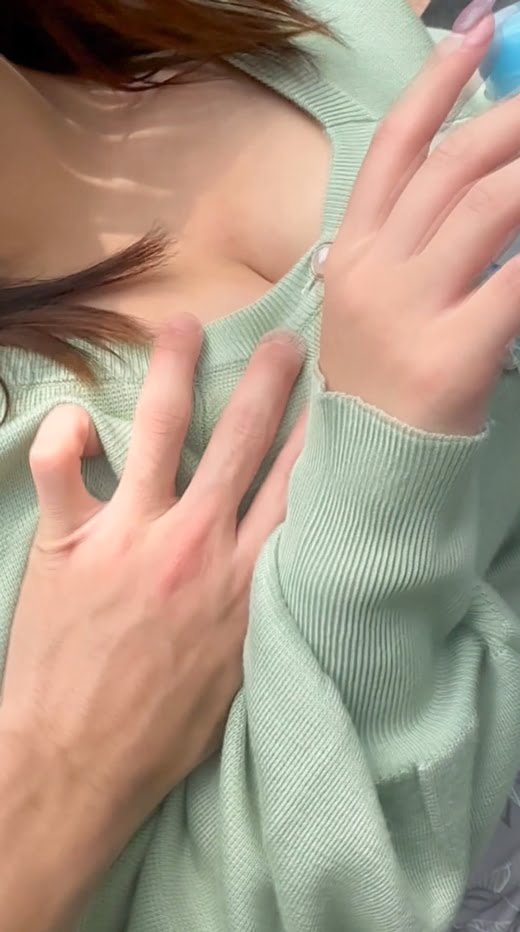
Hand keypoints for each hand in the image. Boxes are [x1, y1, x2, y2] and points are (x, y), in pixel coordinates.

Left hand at [2, 314, 304, 842]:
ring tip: (181, 329)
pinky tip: (79, 419)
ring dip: (175, 370)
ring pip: (161, 429)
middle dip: (268, 383)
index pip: (293, 486)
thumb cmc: (164, 727)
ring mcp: (130, 537)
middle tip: (283, 343)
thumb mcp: (240, 669)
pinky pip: (61, 468)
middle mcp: (195, 545)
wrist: (82, 763)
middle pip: (242, 441)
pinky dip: (67, 436)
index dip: (316, 434)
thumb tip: (280, 558)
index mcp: (244, 579)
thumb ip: (261, 602)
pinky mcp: (69, 544)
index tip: (331, 397)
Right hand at [321, 15, 519, 434]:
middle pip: (452, 169)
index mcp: (350, 256)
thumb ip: (409, 245)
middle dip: (513, 120)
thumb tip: (476, 186)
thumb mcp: (373, 307)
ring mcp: (405, 314)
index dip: (436, 88)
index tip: (476, 40)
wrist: (369, 475)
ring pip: (487, 208)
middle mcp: (371, 274)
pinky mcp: (449, 356)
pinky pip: (515, 284)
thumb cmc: (379, 390)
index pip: (392, 152)